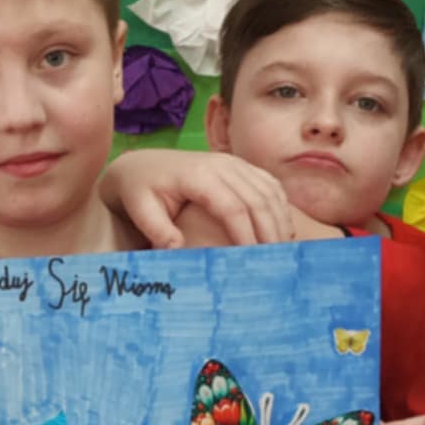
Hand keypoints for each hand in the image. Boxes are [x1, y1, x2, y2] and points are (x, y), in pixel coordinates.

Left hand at [102, 148, 294, 248]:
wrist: (142, 165)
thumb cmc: (140, 192)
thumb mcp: (140, 210)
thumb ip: (157, 230)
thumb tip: (177, 250)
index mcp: (198, 176)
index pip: (232, 207)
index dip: (246, 234)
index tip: (253, 260)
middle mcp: (220, 165)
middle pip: (257, 199)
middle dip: (269, 232)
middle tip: (276, 262)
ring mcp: (233, 163)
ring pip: (269, 191)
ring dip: (280, 221)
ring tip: (283, 251)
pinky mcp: (240, 166)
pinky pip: (269, 184)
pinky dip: (280, 207)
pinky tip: (282, 231)